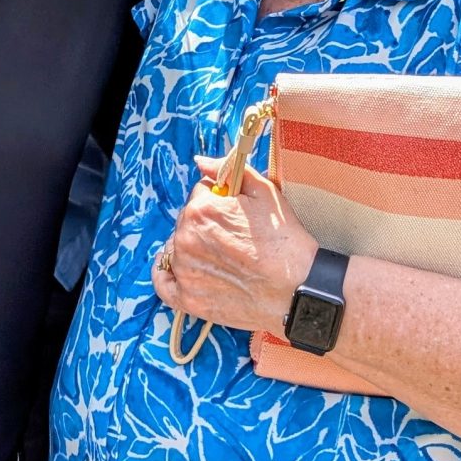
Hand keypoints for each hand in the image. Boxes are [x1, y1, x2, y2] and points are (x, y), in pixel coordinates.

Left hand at [153, 160, 317, 339]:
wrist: (298, 288)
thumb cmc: (285, 241)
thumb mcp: (265, 193)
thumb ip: (228, 170)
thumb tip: (201, 162)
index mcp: (201, 210)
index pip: (200, 194)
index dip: (219, 200)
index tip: (235, 213)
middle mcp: (186, 239)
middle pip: (186, 221)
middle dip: (205, 223)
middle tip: (234, 237)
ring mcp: (184, 271)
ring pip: (177, 248)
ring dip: (192, 247)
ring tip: (222, 257)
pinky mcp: (188, 299)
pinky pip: (163, 282)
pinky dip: (169, 274)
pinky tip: (182, 270)